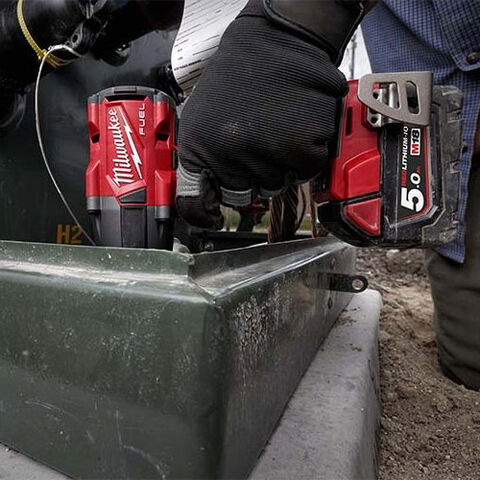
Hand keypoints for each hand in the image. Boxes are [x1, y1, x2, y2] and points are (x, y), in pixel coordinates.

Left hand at [176, 0, 348, 229]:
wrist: (277, 43)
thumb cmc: (238, 79)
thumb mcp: (200, 118)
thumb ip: (201, 161)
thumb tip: (204, 203)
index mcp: (200, 148)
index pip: (196, 204)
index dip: (205, 214)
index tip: (212, 218)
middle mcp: (231, 155)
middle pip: (244, 197)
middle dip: (250, 177)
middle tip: (255, 142)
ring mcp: (267, 152)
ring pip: (276, 185)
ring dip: (277, 165)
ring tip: (274, 129)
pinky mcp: (303, 147)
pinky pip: (304, 172)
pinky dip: (303, 155)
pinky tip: (294, 127)